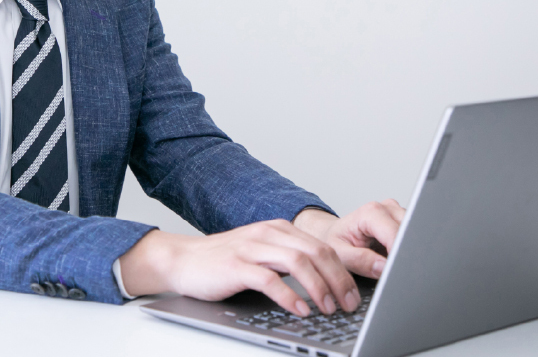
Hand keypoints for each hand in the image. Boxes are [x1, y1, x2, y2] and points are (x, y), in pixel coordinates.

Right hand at [118, 220, 362, 316]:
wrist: (184, 259)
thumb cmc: (224, 261)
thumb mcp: (262, 254)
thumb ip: (289, 260)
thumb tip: (325, 282)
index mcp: (278, 229)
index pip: (322, 246)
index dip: (343, 270)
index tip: (354, 293)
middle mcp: (268, 233)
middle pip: (315, 251)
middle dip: (337, 279)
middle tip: (347, 304)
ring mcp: (251, 248)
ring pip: (297, 262)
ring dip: (318, 287)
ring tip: (327, 308)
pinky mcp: (236, 266)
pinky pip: (269, 279)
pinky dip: (289, 295)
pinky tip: (299, 309)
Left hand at [293, 200, 404, 278]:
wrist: (333, 233)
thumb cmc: (335, 241)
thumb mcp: (340, 254)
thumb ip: (360, 261)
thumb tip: (383, 267)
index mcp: (370, 213)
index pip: (395, 234)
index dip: (398, 254)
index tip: (396, 271)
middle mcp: (386, 208)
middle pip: (408, 232)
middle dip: (405, 253)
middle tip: (396, 270)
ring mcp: (397, 213)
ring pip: (415, 234)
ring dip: (407, 251)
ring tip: (393, 262)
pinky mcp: (403, 221)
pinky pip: (413, 236)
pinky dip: (408, 249)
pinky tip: (397, 256)